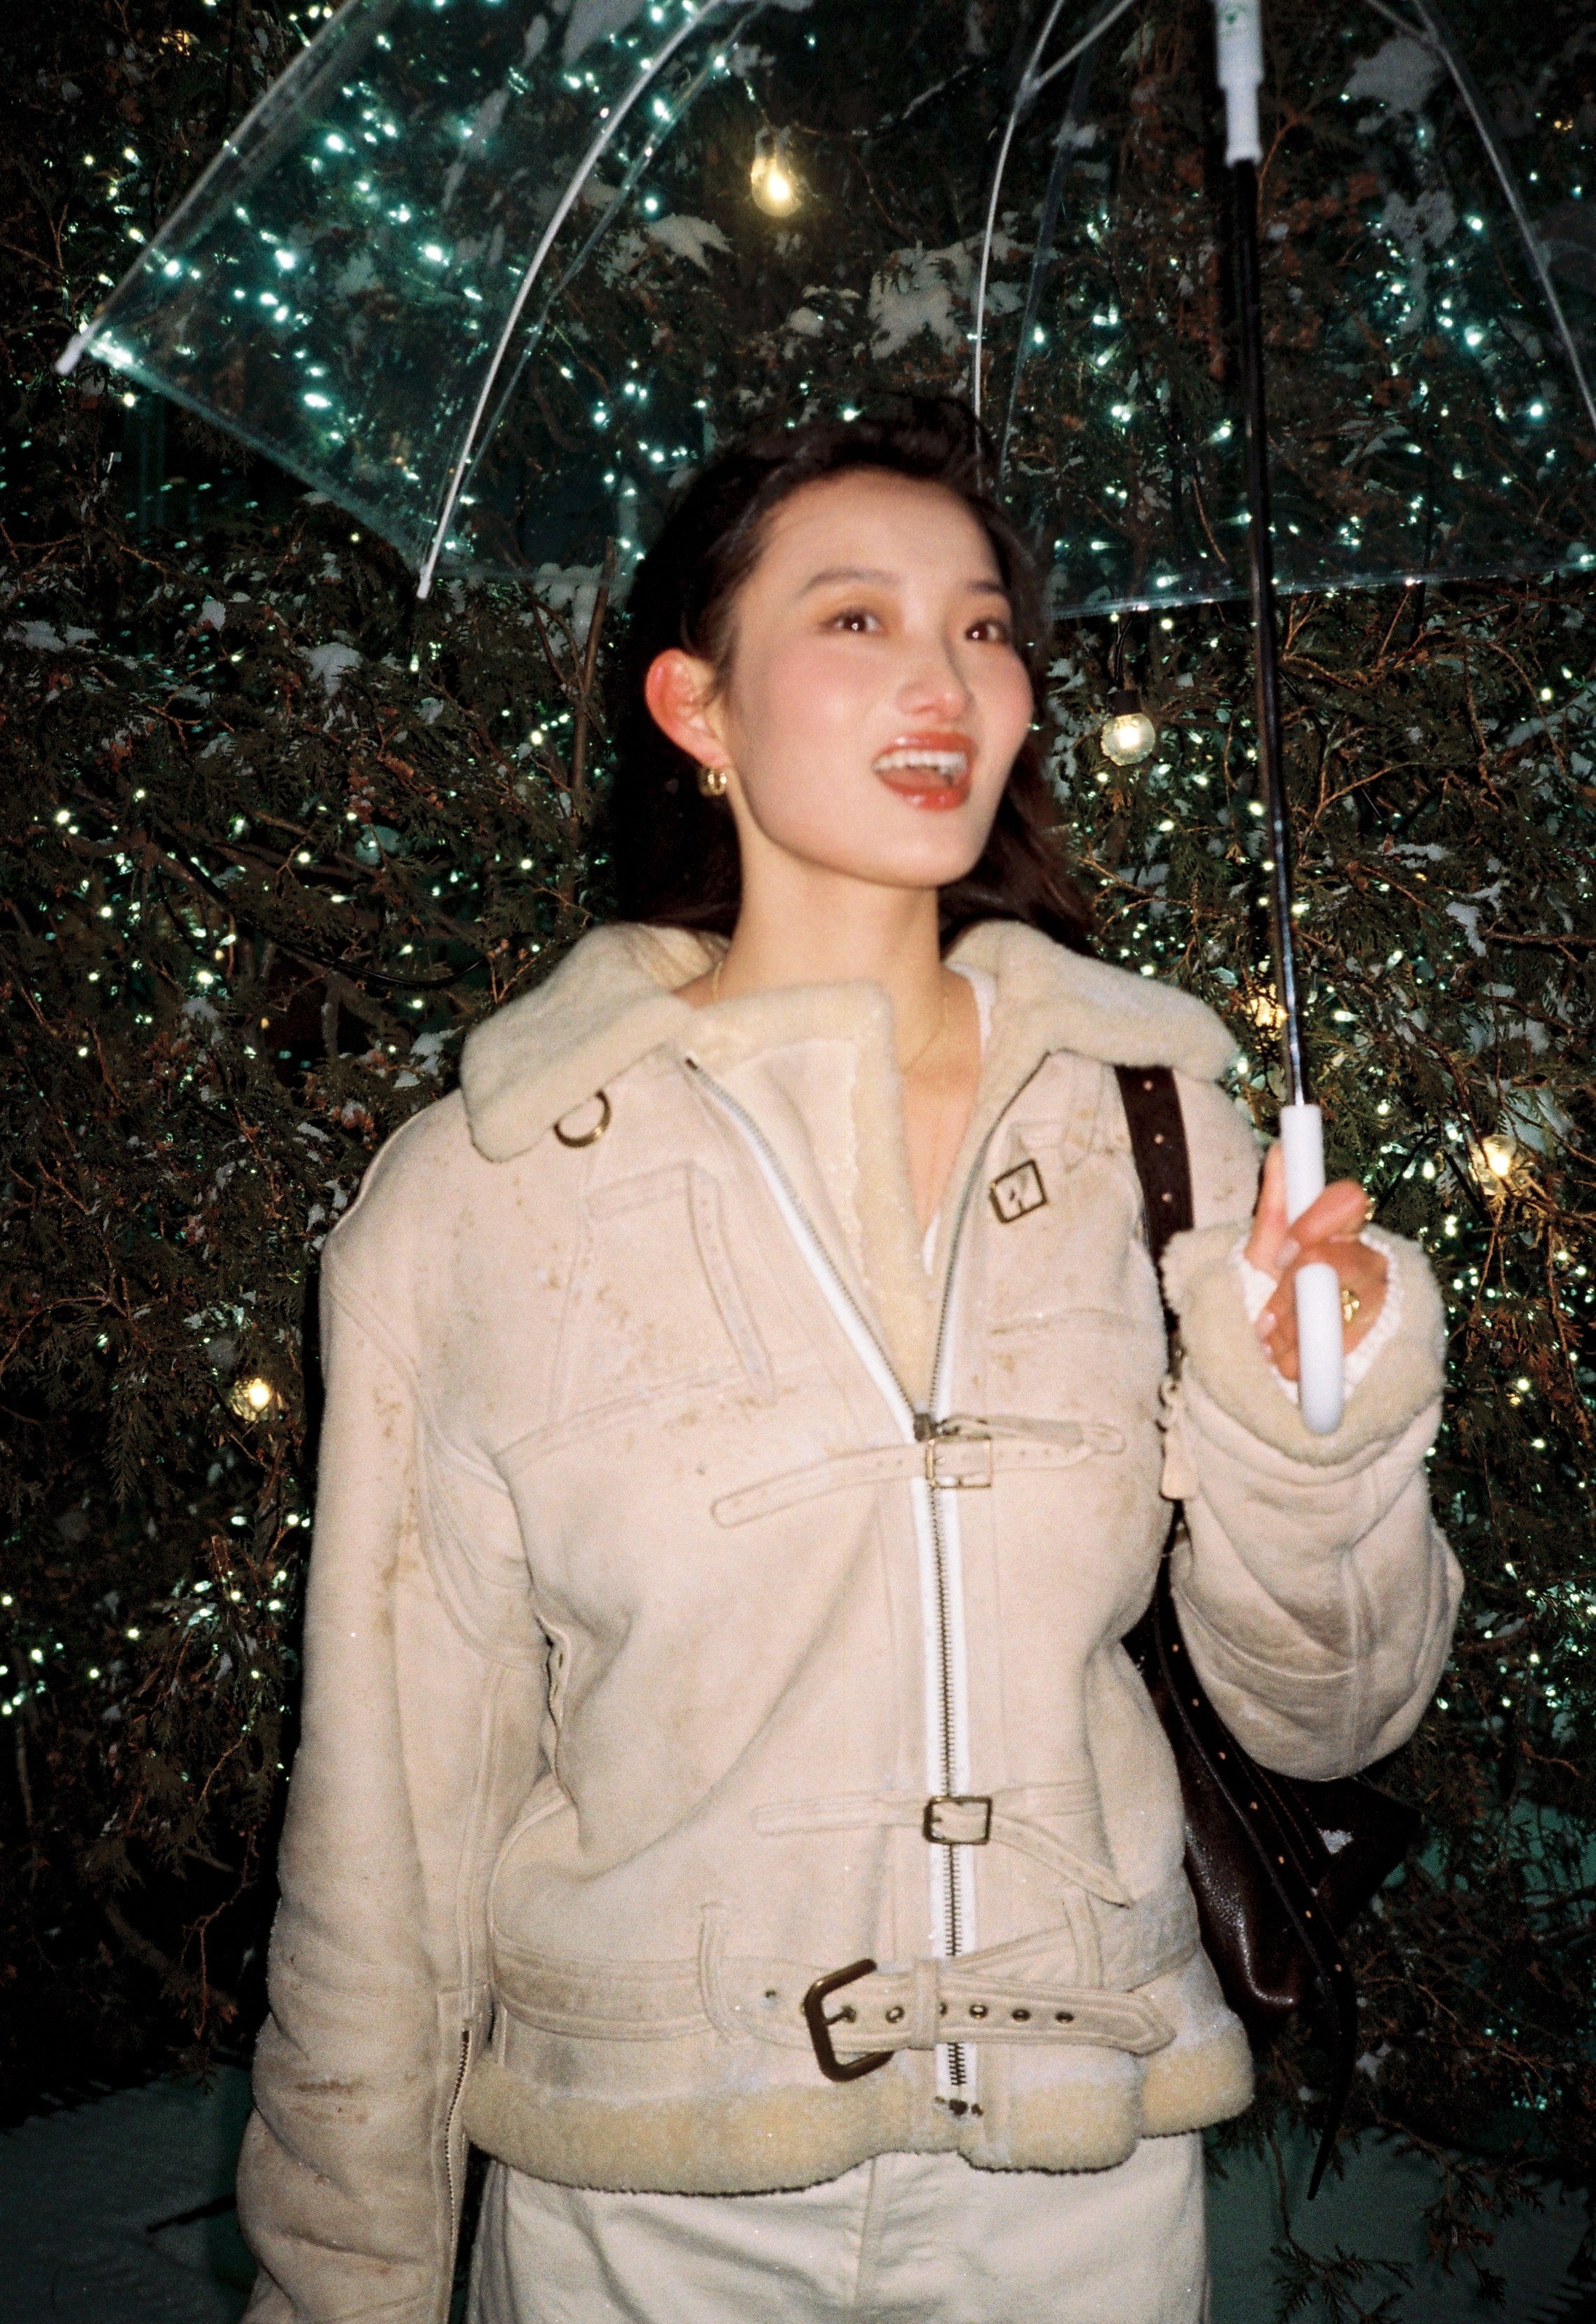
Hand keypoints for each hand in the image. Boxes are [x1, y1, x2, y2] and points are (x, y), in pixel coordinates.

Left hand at [1245, 1141, 1387, 1382]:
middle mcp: (1371, 1263)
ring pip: (1330, 1314)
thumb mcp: (1269, 1244)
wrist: (1288, 1347)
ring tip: (1271, 1336)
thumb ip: (1276, 1200)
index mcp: (1346, 1229)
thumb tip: (1279, 1148)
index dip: (1312, 1226)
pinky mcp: (1371, 1347)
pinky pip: (1326, 1354)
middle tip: (1267, 1312)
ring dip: (1287, 1332)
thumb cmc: (1280, 1283)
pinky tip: (1286, 1358)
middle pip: (1337, 1264)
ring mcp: (1376, 1306)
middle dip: (1291, 1292)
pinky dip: (1294, 1359)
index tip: (1283, 1252)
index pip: (1348, 1201)